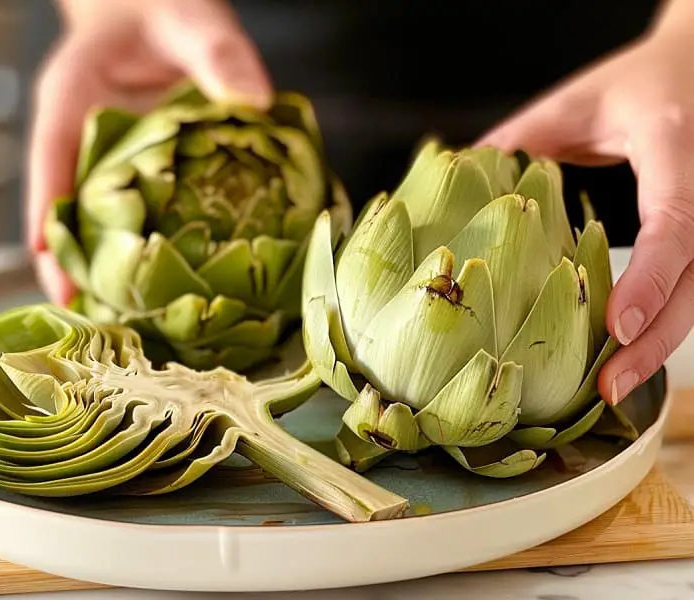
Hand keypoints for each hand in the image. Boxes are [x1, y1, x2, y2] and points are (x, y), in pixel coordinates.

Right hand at [26, 0, 271, 304]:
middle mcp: (82, 134)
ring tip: (112, 316)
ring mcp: (106, 157)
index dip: (46, 207)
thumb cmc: (165, 9)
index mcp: (74, 95)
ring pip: (90, 216)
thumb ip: (218, 54)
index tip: (45, 258)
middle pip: (61, 202)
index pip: (51, 155)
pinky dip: (136, 248)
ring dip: (97, 264)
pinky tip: (156, 286)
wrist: (159, 9)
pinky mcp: (133, 170)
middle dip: (64, 257)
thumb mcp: (190, 20)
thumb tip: (255, 103)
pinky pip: (128, 212)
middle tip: (77, 308)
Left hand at [476, 23, 693, 405]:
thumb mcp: (572, 105)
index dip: (646, 278)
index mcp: (674, 144)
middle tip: (607, 390)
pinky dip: (659, 326)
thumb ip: (517, 143)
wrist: (693, 69)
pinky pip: (691, 289)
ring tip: (610, 391)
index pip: (673, 222)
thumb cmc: (631, 86)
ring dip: (658, 346)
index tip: (614, 328)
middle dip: (655, 341)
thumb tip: (449, 186)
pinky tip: (623, 358)